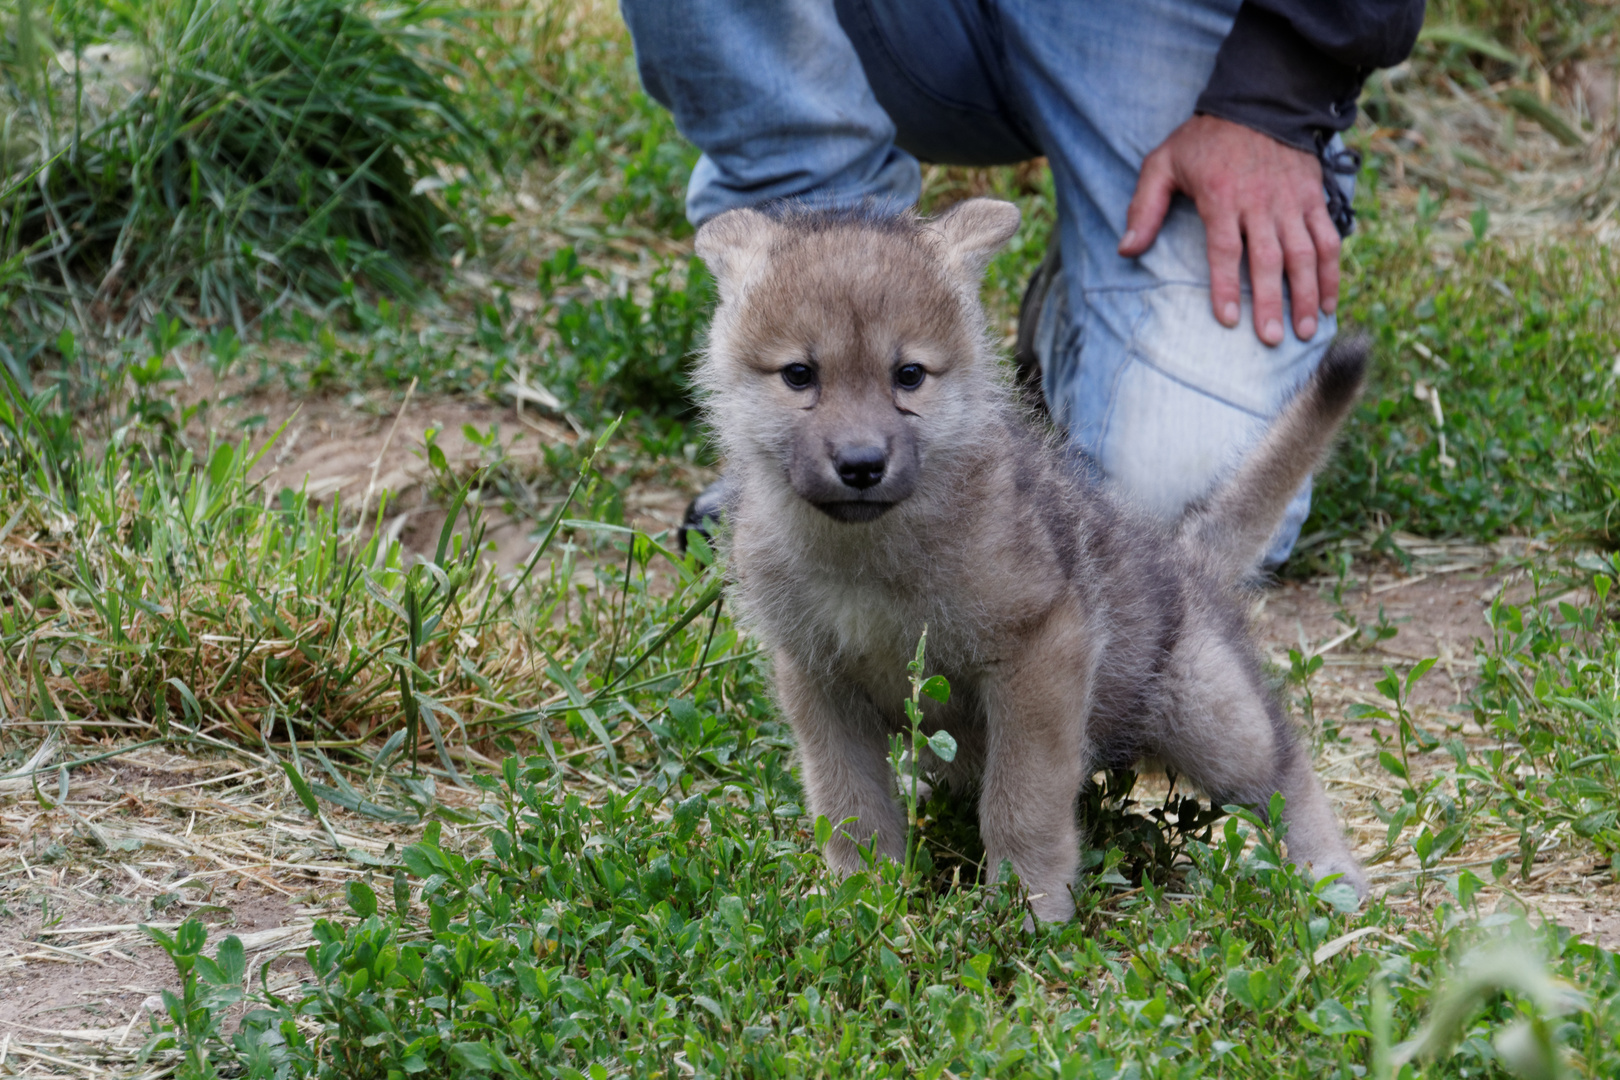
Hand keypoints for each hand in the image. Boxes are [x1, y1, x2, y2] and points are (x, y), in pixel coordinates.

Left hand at [1119, 114, 1339, 346]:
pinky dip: (1331, 272)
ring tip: (1306, 330)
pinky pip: (1328, 239)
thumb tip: (1125, 250)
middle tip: (1272, 339)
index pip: (1224, 249)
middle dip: (1271, 302)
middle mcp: (1260, 202)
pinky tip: (1329, 302)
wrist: (1258, 102)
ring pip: (1305, 254)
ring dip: (1307, 294)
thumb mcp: (1163, 163)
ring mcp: (1291, 201)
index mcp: (1221, 196)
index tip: (1228, 320)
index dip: (1226, 286)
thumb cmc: (1204, 139)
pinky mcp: (1313, 198)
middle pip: (1269, 259)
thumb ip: (1144, 207)